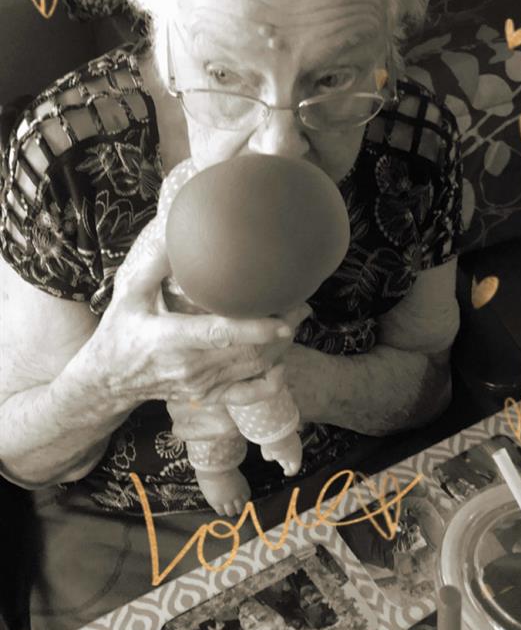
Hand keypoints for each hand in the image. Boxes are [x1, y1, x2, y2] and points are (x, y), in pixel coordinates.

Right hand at [76, 218, 295, 415]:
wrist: (108, 380)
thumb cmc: (120, 332)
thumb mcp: (128, 295)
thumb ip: (154, 266)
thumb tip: (175, 232)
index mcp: (171, 339)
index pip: (220, 335)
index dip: (254, 329)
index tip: (282, 319)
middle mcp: (190, 366)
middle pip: (248, 352)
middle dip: (282, 329)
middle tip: (301, 302)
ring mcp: (201, 386)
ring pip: (253, 369)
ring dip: (281, 347)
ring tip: (297, 318)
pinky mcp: (207, 397)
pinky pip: (247, 394)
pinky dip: (271, 381)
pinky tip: (281, 361)